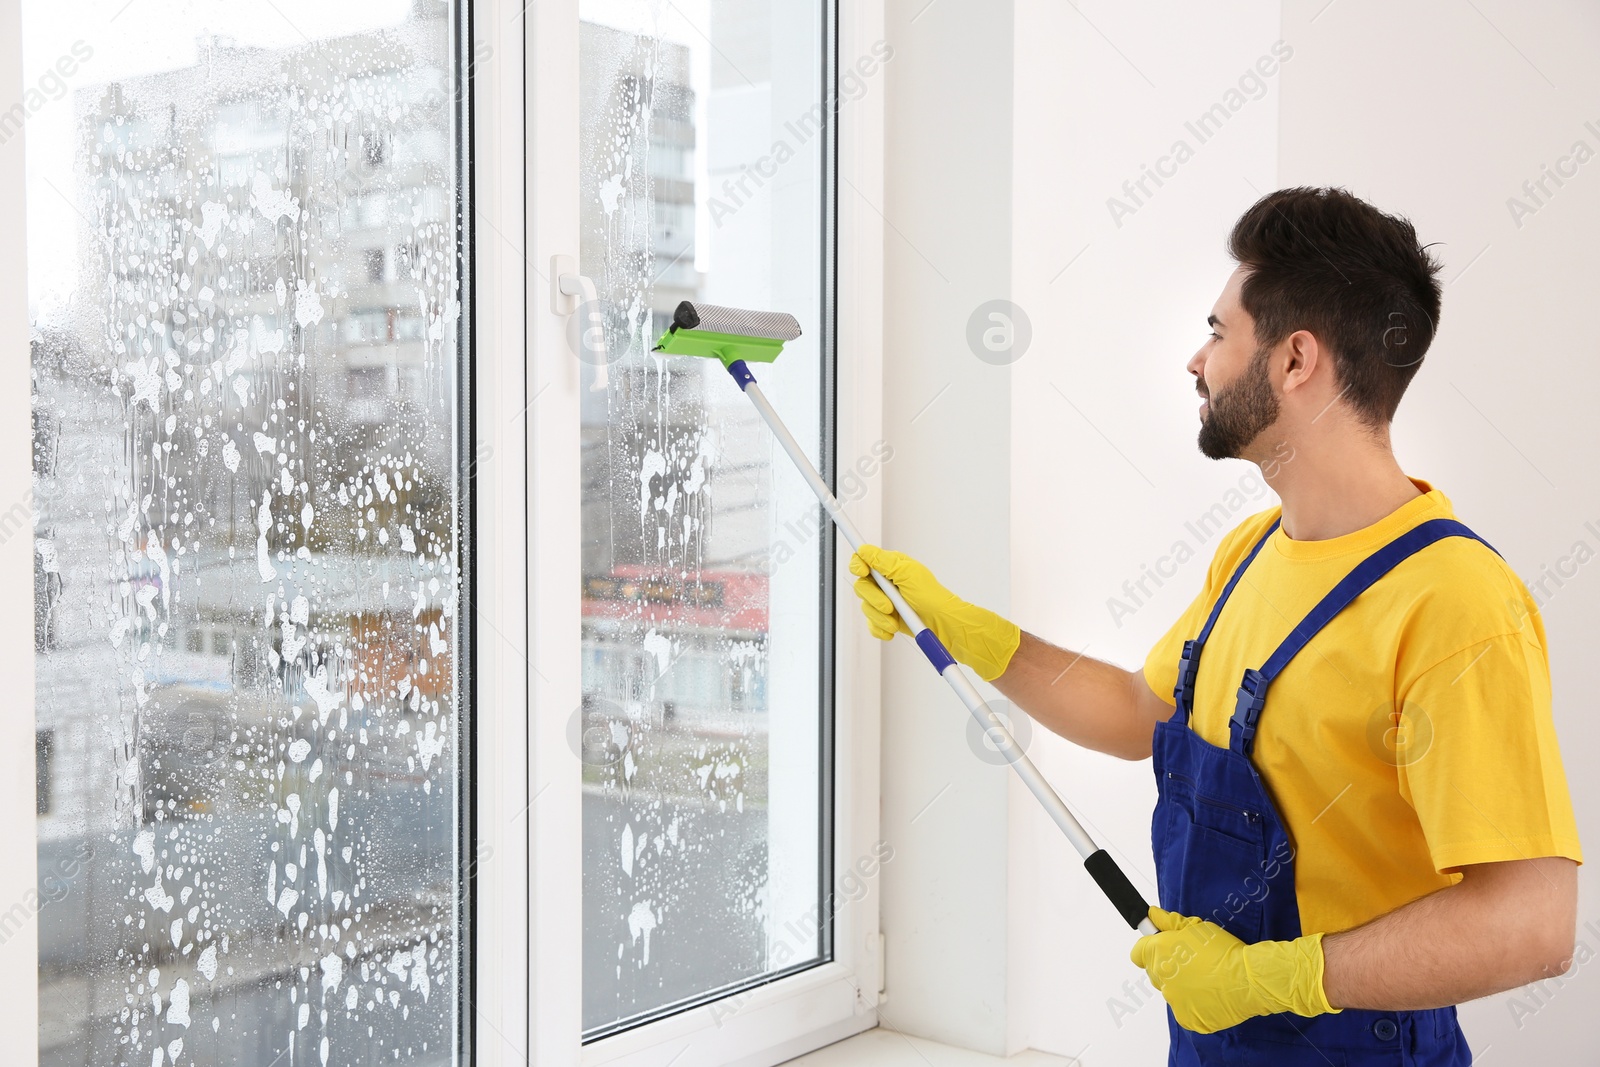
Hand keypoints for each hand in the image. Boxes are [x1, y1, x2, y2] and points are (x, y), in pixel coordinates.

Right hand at [848, 544, 1020, 681]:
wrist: (942, 623)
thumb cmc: (931, 596)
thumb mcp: (908, 573)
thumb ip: (883, 561)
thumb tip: (864, 550)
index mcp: (889, 567)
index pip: (862, 561)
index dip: (858, 566)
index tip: (863, 572)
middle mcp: (884, 583)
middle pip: (861, 587)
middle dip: (873, 599)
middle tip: (889, 606)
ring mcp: (884, 602)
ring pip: (865, 607)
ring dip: (879, 617)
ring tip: (895, 621)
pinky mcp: (885, 619)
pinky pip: (871, 624)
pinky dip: (880, 628)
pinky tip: (893, 629)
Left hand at [1129, 908, 1339, 1033]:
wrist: (1248, 979)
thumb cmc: (1224, 950)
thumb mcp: (1197, 928)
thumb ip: (1169, 923)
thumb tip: (1151, 915)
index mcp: (1158, 954)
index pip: (1138, 953)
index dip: (1150, 949)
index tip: (1163, 948)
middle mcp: (1161, 978)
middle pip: (1154, 972)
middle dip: (1168, 967)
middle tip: (1192, 963)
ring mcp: (1173, 1001)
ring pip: (1171, 992)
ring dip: (1182, 987)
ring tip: (1207, 980)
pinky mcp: (1187, 1019)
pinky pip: (1185, 1010)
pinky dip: (1195, 1005)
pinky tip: (1211, 995)